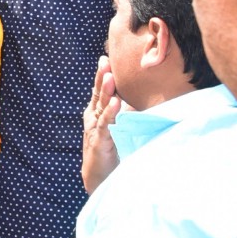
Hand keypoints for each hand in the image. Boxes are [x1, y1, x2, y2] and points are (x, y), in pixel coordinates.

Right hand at [82, 57, 120, 192]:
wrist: (98, 179)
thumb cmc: (111, 153)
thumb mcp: (118, 129)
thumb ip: (125, 115)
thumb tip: (142, 100)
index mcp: (97, 113)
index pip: (100, 91)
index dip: (102, 75)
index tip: (107, 58)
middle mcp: (93, 118)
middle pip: (99, 94)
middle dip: (102, 76)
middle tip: (105, 60)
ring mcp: (95, 129)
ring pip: (101, 106)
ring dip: (106, 91)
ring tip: (111, 76)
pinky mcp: (100, 142)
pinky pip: (105, 124)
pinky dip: (110, 113)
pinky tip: (116, 102)